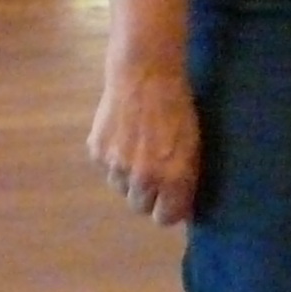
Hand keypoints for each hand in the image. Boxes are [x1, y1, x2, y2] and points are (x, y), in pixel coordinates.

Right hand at [88, 62, 201, 226]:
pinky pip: (106, 168)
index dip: (169, 210)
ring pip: (121, 188)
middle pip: (140, 207)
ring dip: (129, 177)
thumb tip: (183, 209)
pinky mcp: (96, 152)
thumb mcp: (193, 143)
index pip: (165, 218)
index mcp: (171, 177)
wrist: (145, 73)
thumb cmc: (178, 106)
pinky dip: (114, 159)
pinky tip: (123, 135)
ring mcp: (116, 166)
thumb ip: (186, 178)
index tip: (171, 199)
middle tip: (155, 172)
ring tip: (139, 148)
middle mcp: (142, 178)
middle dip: (148, 195)